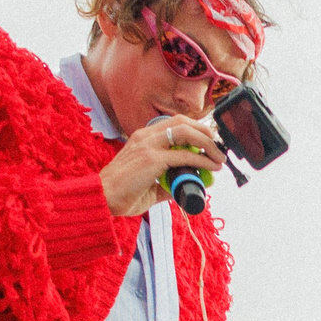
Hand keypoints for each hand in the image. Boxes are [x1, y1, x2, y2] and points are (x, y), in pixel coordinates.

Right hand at [99, 113, 225, 215]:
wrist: (101, 198)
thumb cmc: (121, 193)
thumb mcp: (148, 184)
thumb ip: (166, 182)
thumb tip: (185, 185)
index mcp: (142, 137)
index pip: (173, 123)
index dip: (194, 129)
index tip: (208, 141)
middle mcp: (145, 136)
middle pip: (182, 122)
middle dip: (205, 131)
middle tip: (219, 147)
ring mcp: (148, 146)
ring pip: (185, 132)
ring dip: (207, 143)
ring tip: (219, 157)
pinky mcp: (152, 160)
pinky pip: (184, 155)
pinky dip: (202, 160)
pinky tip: (211, 167)